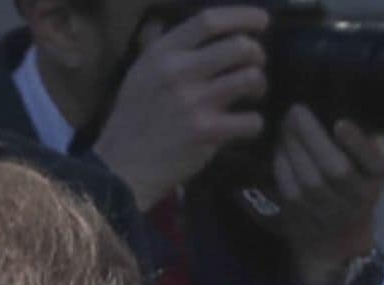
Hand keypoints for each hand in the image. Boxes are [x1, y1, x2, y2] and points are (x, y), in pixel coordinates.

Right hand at [91, 6, 269, 210]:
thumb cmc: (133, 120)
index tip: (262, 22)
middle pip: (240, 46)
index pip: (210, 21)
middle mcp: (178, 72)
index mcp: (162, 54)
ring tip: (251, 95)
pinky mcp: (206, 132)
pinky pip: (251, 120)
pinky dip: (253, 124)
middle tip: (254, 65)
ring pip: (251, 78)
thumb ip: (161, 49)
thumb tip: (171, 21)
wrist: (121, 168)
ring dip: (259, 86)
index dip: (244, 17)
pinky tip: (242, 126)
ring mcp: (193, 102)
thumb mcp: (139, 75)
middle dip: (257, 54)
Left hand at [271, 105, 383, 284]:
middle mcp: (356, 200)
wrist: (337, 243)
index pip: (373, 163)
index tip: (339, 122)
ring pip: (308, 180)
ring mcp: (328, 213)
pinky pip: (289, 190)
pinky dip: (281, 166)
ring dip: (293, 148)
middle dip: (312, 137)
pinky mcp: (302, 220)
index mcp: (376, 181)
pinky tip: (278, 148)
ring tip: (284, 125)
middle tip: (296, 111)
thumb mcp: (370, 168)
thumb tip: (348, 105)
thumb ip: (364, 142)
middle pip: (334, 169)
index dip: (356, 143)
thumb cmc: (355, 191)